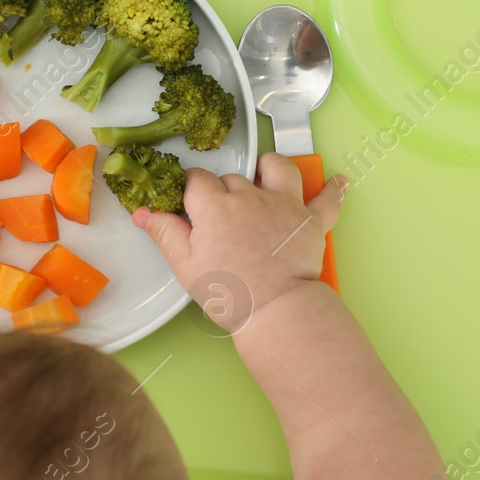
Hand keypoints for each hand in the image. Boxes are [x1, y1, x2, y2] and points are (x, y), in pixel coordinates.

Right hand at [132, 153, 345, 328]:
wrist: (276, 310)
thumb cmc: (229, 292)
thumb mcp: (186, 266)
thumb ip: (165, 233)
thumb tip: (142, 211)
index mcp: (215, 206)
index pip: (197, 181)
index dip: (190, 190)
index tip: (188, 203)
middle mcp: (250, 196)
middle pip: (232, 179)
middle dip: (224, 191)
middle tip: (220, 219)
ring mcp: (284, 205)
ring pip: (277, 169)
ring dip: (268, 169)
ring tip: (263, 178)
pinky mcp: (311, 221)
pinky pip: (326, 199)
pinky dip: (332, 189)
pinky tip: (338, 181)